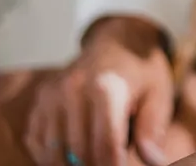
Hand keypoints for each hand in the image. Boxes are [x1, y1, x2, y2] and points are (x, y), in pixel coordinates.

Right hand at [25, 17, 173, 165]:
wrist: (116, 42)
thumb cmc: (140, 73)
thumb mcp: (158, 94)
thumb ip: (153, 128)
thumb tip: (153, 161)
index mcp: (106, 87)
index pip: (106, 143)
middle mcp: (73, 89)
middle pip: (79, 152)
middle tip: (111, 165)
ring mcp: (52, 94)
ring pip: (54, 152)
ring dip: (73, 165)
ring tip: (95, 159)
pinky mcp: (40, 101)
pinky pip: (37, 142)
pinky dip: (52, 157)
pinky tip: (73, 155)